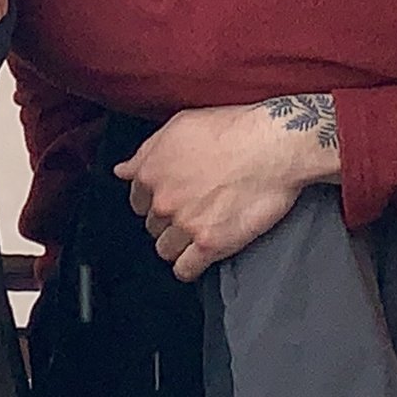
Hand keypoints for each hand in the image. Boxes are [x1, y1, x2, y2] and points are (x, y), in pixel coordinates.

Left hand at [116, 97, 340, 281]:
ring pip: (165, 249)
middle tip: (193, 212)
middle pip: (152, 226)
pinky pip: (185, 270)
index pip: (137, 201)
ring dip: (178, 245)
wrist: (273, 146)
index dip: (155, 201)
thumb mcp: (179, 127)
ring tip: (199, 233)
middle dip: (168, 221)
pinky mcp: (210, 244)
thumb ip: (146, 152)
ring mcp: (185, 224)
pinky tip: (200, 256)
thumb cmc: (232, 129)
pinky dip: (190, 267)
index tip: (172, 200)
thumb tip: (122, 170)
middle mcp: (163, 200)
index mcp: (151, 171)